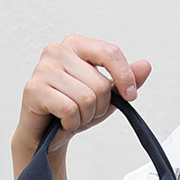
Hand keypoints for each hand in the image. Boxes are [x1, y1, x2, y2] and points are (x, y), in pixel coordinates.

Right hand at [11, 35, 150, 179]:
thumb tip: (145, 66)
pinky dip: (71, 122)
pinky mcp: (33, 89)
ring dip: (85, 116)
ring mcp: (43, 68)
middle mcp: (57, 51)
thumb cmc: (74, 110)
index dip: (125, 77)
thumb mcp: (107, 95)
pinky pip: (69, 109)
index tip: (130, 96)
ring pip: (86, 98)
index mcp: (76, 45)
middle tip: (84, 111)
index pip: (110, 53)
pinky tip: (61, 121)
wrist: (46, 135)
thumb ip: (126, 79)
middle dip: (98, 106)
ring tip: (72, 116)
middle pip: (100, 84)